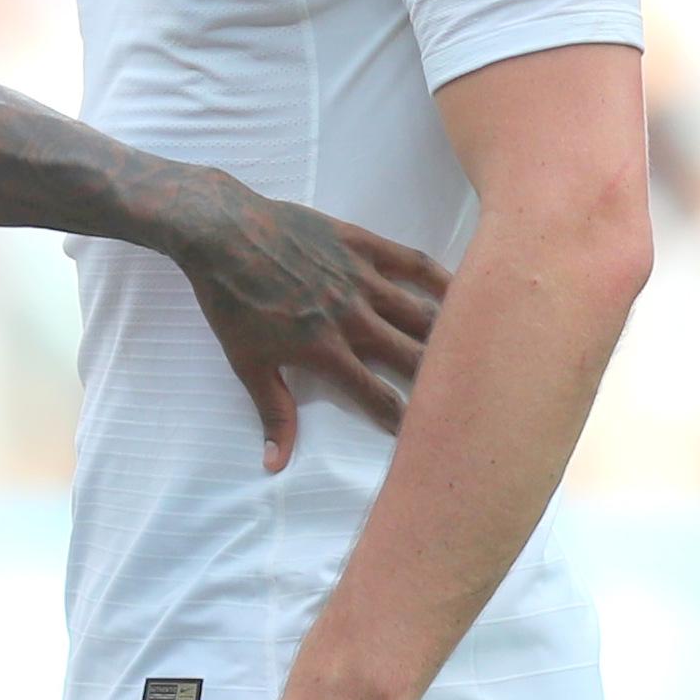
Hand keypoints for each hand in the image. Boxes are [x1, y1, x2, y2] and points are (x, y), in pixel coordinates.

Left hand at [163, 178, 447, 473]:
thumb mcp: (247, 363)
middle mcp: (353, 318)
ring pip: (422, 312)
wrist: (221, 235)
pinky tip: (468, 292)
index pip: (376, 395)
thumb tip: (274, 464)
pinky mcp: (364, 246)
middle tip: (466, 391)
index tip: (424, 432)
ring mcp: (362, 279)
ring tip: (477, 350)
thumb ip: (273, 413)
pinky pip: (414, 264)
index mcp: (325, 351)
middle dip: (440, 377)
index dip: (403, 418)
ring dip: (450, 333)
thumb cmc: (231, 303)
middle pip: (413, 355)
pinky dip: (443, 279)